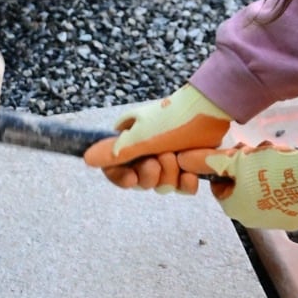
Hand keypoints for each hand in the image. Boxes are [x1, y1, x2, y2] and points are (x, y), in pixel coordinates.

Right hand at [83, 82, 230, 193]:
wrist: (211, 111)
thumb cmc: (173, 119)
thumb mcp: (141, 137)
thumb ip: (114, 152)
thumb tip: (86, 159)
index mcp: (131, 141)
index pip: (115, 168)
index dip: (121, 178)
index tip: (132, 179)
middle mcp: (148, 150)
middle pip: (140, 180)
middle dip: (150, 174)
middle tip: (160, 160)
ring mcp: (169, 158)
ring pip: (162, 185)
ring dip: (169, 176)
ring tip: (177, 158)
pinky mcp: (189, 164)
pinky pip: (182, 186)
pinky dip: (186, 183)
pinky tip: (191, 174)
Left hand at [180, 142, 297, 230]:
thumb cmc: (269, 169)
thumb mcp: (237, 160)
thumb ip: (211, 161)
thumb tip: (183, 159)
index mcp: (234, 208)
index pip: (220, 186)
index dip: (227, 166)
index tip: (238, 153)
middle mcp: (251, 220)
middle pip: (241, 187)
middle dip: (248, 167)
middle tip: (259, 151)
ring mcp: (274, 222)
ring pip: (262, 191)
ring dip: (266, 172)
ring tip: (277, 156)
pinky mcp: (293, 219)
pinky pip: (283, 198)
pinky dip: (284, 184)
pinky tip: (290, 170)